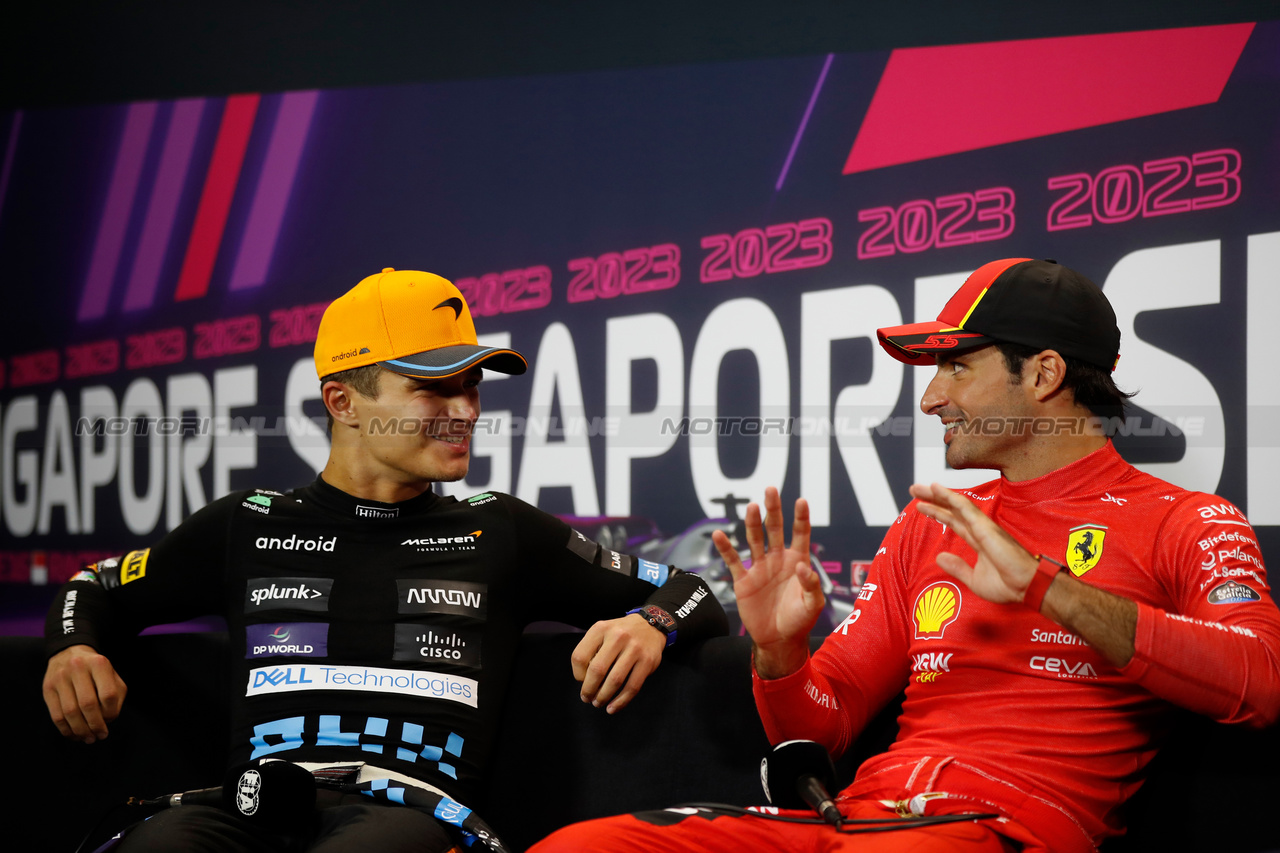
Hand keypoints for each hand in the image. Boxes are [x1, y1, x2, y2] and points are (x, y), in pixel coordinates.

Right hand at [42, 645, 126, 742]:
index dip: (111, 712)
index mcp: (99, 664)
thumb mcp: (112, 675)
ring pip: (70, 712)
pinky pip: (56, 715)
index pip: (108, 694)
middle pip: (88, 705)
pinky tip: (74, 735)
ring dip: (80, 730)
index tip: (111, 721)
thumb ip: (116, 695)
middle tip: (100, 736)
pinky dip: (66, 729)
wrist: (69, 653)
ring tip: (88, 739)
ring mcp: (60, 678)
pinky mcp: (47, 688)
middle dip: (95, 725)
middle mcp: (78, 668)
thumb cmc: (96, 670)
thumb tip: (107, 720)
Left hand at [571, 614, 666, 713]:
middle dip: (589, 689)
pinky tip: (613, 707)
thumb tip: (584, 681)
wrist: (650, 625)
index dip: (577, 674)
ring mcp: (634, 649)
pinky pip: (632, 687)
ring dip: (603, 697)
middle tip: (587, 698)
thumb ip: (591, 650)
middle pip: (597, 670)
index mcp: (601, 629)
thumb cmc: (620, 634)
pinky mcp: (647, 661)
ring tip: (598, 703)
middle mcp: (618, 636)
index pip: (580, 656)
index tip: (581, 681)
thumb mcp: (603, 632)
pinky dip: (621, 701)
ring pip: (615, 680)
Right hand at [712, 487, 823, 677]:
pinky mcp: (743, 580)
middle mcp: (777, 560)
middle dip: (773, 510)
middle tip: (770, 490)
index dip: (800, 518)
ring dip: (752, 523)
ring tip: (751, 507)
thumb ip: (811, 584)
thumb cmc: (799, 621)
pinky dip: (726, 548)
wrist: (778, 640)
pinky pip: (733, 560)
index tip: (801, 500)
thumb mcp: (813, 605)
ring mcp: (760, 568)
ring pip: (754, 539)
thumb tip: (801, 566)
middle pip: (774, 529)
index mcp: (797, 561)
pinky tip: (719, 534)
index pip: (800, 534)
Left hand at [908, 482, 1037, 603]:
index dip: (938, 512)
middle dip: (933, 499)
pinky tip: (936, 489)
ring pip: (956, 505)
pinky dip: (949, 497)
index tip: (921, 506)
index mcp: (978, 541)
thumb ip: (957, 567)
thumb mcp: (974, 579)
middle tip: (914, 490)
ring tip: (919, 488)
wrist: (1026, 587)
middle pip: (952, 510)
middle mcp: (979, 530)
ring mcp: (983, 527)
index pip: (954, 522)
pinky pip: (964, 507)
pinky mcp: (985, 527)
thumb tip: (939, 557)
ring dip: (937, 495)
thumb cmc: (1008, 585)